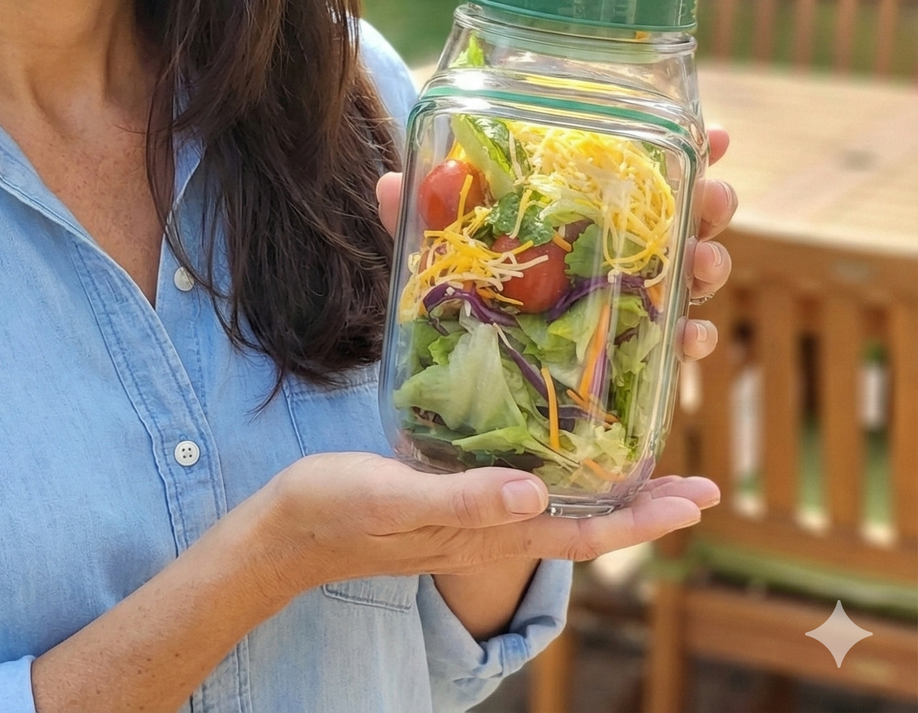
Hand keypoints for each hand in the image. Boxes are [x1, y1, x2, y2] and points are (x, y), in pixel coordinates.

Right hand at [250, 454, 717, 599]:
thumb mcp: (396, 496)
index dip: (642, 519)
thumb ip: (464, 499)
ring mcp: (470, 519)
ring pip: (557, 508)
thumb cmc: (337, 508)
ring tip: (647, 467)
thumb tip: (537, 495)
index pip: (582, 533)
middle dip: (643, 507)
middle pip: (584, 524)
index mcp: (486, 532)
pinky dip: (556, 475)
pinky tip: (554, 450)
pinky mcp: (447, 500)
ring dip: (608, 492)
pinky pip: (520, 493)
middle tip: (697, 485)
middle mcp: (490, 530)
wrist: (287, 532)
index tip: (695, 501)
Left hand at [374, 127, 738, 364]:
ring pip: (687, 278)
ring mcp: (627, 306)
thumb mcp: (436, 252)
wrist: (458, 382)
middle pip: (679, 220)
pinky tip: (690, 337)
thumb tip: (389, 183)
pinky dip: (688, 341)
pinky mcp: (629, 360)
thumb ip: (418, 218)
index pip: (639, 174)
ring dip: (707, 264)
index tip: (715, 134)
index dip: (683, 152)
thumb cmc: (459, 295)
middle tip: (717, 194)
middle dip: (710, 205)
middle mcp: (613, 255)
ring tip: (704, 260)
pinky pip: (670, 349)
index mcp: (580, 215)